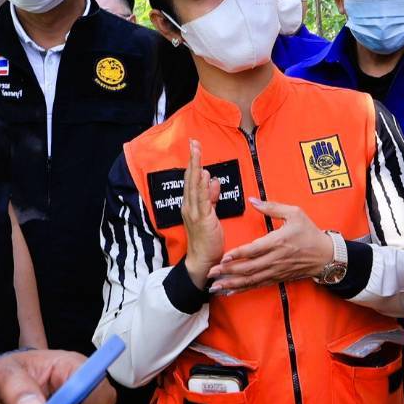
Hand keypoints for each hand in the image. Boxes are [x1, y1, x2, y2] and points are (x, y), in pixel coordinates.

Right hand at [181, 139, 224, 288]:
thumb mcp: (210, 214)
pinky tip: (204, 174)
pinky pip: (202, 198)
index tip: (195, 147)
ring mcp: (194, 212)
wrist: (202, 261)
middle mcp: (189, 206)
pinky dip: (202, 185)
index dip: (193, 163)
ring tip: (196, 150)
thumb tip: (214, 180)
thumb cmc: (206, 240)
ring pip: (194, 184)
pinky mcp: (202, 219)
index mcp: (191, 205)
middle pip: (190, 178)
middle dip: (193, 159)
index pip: (192, 180)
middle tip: (194, 142)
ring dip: (196, 167)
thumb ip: (211, 197)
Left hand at [207, 198, 333, 293]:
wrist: (325, 255)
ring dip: (232, 283)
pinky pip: (257, 285)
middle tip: (211, 272)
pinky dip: (243, 289)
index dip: (238, 255)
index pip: (254, 250)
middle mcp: (276, 259)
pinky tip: (230, 291)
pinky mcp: (277, 277)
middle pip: (249, 268)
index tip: (223, 257)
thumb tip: (252, 200)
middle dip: (228, 272)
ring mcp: (276, 270)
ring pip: (251, 279)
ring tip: (215, 286)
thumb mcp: (295, 213)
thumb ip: (271, 207)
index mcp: (278, 242)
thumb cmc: (310, 232)